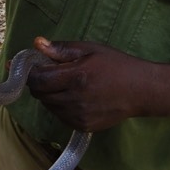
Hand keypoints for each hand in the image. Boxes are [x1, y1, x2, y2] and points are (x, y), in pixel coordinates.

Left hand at [27, 37, 144, 132]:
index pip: (38, 79)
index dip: (30, 72)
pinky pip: (60, 115)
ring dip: (49, 94)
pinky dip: (60, 105)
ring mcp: (78, 116)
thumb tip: (36, 43)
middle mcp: (74, 99)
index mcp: (75, 76)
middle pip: (40, 93)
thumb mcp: (89, 49)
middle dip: (39, 82)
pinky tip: (73, 95)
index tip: (30, 65)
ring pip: (48, 105)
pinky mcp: (82, 126)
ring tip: (64, 83)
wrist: (140, 90)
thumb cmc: (115, 64)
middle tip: (48, 72)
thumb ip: (61, 49)